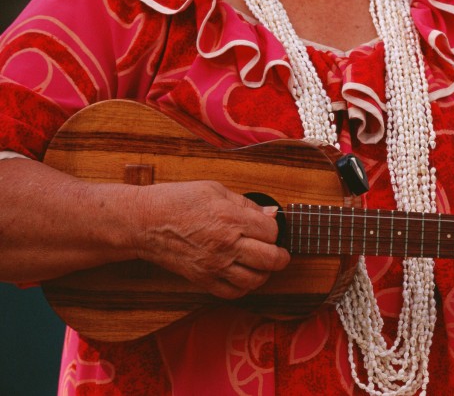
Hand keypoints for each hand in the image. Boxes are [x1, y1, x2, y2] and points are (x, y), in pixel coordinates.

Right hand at [132, 181, 290, 298]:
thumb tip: (271, 213)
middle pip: (270, 259)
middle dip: (281, 256)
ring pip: (255, 280)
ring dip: (265, 273)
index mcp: (230, 218)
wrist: (144, 222)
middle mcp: (226, 244)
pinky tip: (244, 275)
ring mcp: (214, 265)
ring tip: (263, 264)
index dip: (275, 229)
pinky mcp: (203, 279)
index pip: (272, 231)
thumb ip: (246, 204)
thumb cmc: (177, 201)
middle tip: (280, 252)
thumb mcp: (215, 190)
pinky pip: (233, 292)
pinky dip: (245, 287)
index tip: (269, 227)